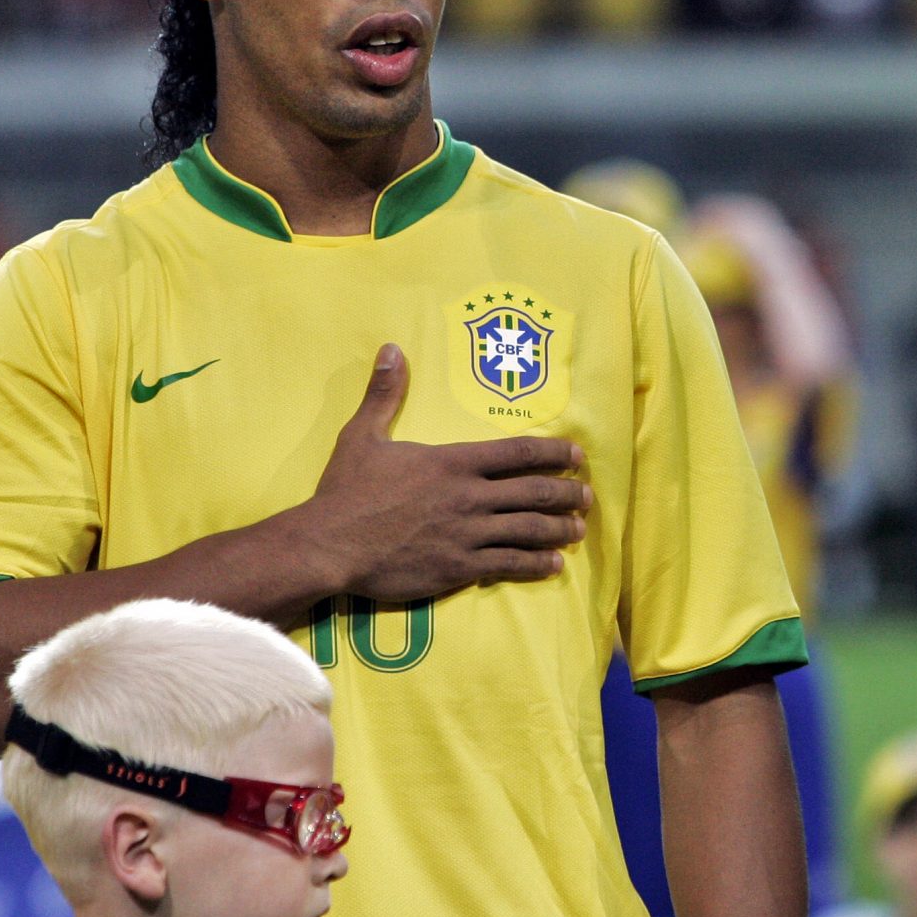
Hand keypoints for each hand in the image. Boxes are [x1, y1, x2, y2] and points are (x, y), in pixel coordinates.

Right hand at [300, 344, 588, 600]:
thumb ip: (384, 395)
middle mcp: (470, 496)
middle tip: (587, 497)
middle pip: (535, 492)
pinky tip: (553, 565)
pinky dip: (536, 564)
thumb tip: (392, 349)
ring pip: (529, 530)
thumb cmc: (346, 491)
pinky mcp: (459, 568)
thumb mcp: (362, 435)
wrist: (329, 545)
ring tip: (578, 530)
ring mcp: (468, 534)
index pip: (519, 452)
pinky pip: (509, 565)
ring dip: (559, 529)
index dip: (554, 453)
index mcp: (454, 462)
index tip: (577, 457)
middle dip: (567, 494)